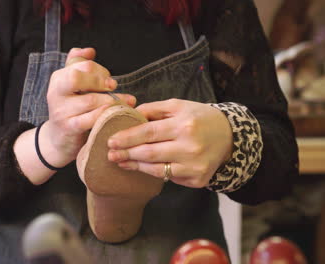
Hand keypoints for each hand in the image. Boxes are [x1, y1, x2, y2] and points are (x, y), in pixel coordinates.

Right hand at [42, 48, 135, 167]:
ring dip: (111, 100)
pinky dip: (104, 115)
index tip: (109, 79)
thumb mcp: (72, 86)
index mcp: (58, 78)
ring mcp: (61, 112)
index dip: (99, 69)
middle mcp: (56, 93)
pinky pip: (89, 120)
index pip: (80, 65)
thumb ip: (78, 65)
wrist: (58, 139)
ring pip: (89, 100)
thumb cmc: (71, 108)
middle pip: (77, 78)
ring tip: (125, 102)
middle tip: (113, 86)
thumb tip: (89, 50)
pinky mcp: (69, 128)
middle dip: (100, 80)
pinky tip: (116, 113)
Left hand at [107, 99, 232, 187]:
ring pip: (156, 170)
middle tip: (110, 154)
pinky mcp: (197, 180)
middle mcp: (190, 147)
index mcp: (184, 125)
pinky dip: (154, 172)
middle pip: (149, 153)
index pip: (149, 132)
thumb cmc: (200, 118)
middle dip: (127, 154)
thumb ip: (154, 109)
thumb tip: (129, 115)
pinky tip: (143, 167)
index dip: (127, 137)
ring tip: (122, 161)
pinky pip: (169, 178)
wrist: (230, 137)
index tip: (111, 141)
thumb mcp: (179, 106)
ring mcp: (194, 166)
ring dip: (135, 166)